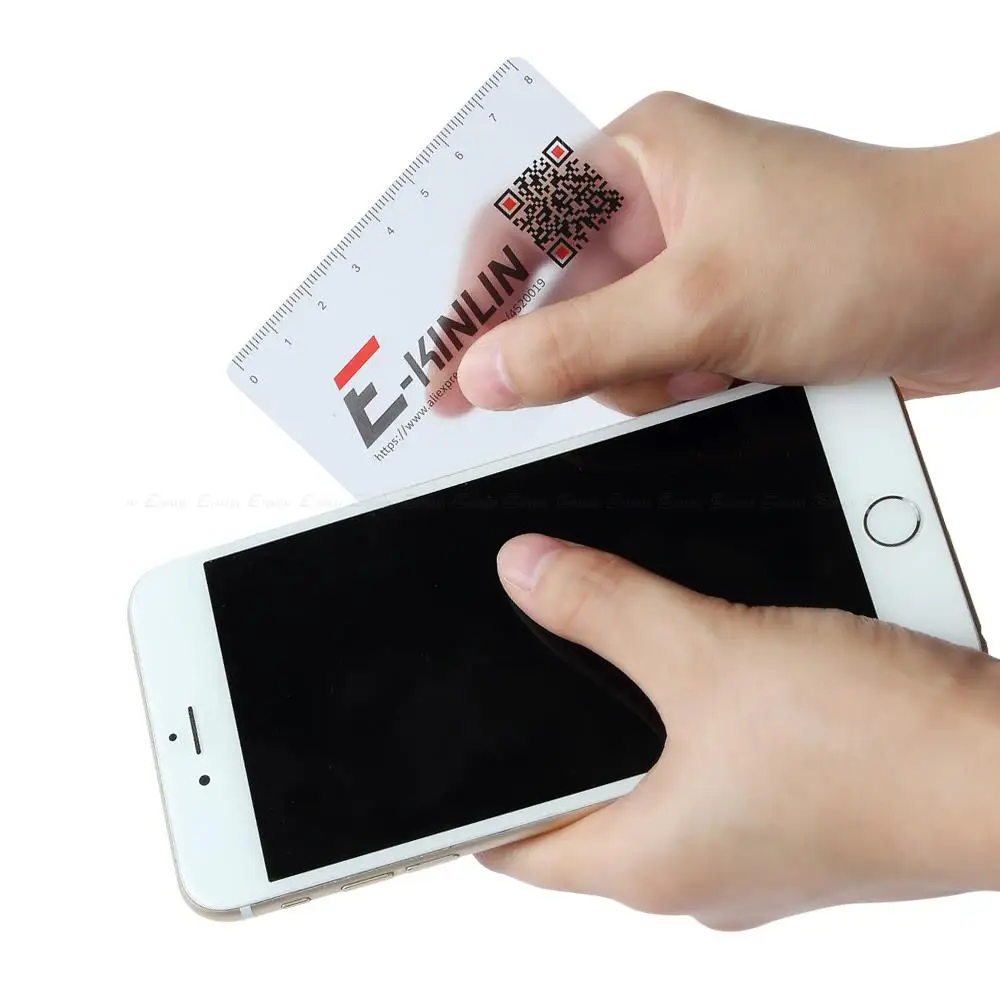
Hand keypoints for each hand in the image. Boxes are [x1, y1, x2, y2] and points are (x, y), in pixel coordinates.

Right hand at [458, 94, 999, 413]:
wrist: (985, 289)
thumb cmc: (876, 246)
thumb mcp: (705, 304)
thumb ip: (581, 345)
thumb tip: (486, 375)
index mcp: (639, 155)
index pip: (512, 224)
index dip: (469, 301)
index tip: (440, 370)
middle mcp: (657, 204)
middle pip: (556, 301)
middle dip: (590, 353)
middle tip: (633, 373)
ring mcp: (687, 264)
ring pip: (603, 347)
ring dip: (645, 378)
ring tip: (709, 368)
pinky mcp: (716, 314)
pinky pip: (651, 368)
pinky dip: (677, 389)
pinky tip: (725, 379)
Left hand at [478, 534, 999, 929]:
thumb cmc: (878, 746)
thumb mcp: (709, 652)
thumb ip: (604, 607)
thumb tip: (524, 573)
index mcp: (650, 863)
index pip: (515, 848)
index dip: (472, 802)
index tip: (446, 757)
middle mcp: (698, 875)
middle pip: (585, 811)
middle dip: (557, 744)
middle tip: (527, 673)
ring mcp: (756, 856)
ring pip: (657, 788)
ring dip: (635, 726)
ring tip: (611, 655)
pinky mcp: (803, 825)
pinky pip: (718, 777)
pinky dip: (697, 726)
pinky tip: (708, 668)